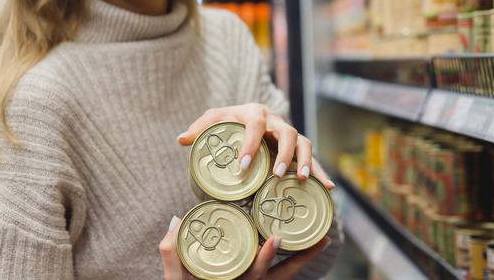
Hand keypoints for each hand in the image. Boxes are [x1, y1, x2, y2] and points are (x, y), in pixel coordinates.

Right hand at [160, 215, 331, 279]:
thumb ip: (171, 252)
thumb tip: (176, 219)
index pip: (255, 273)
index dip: (266, 256)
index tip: (276, 237)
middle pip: (283, 276)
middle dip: (303, 259)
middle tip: (322, 239)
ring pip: (286, 276)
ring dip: (304, 260)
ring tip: (322, 241)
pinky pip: (280, 275)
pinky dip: (293, 262)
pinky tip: (303, 244)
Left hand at [178, 104, 333, 188]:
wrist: (248, 115)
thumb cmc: (229, 119)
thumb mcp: (214, 120)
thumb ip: (200, 128)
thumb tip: (181, 139)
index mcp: (255, 113)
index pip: (255, 125)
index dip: (250, 144)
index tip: (242, 166)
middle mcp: (276, 121)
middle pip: (288, 132)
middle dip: (284, 154)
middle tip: (275, 175)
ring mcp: (289, 134)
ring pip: (304, 142)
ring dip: (305, 161)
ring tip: (301, 179)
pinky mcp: (297, 147)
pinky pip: (312, 158)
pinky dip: (320, 172)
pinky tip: (327, 187)